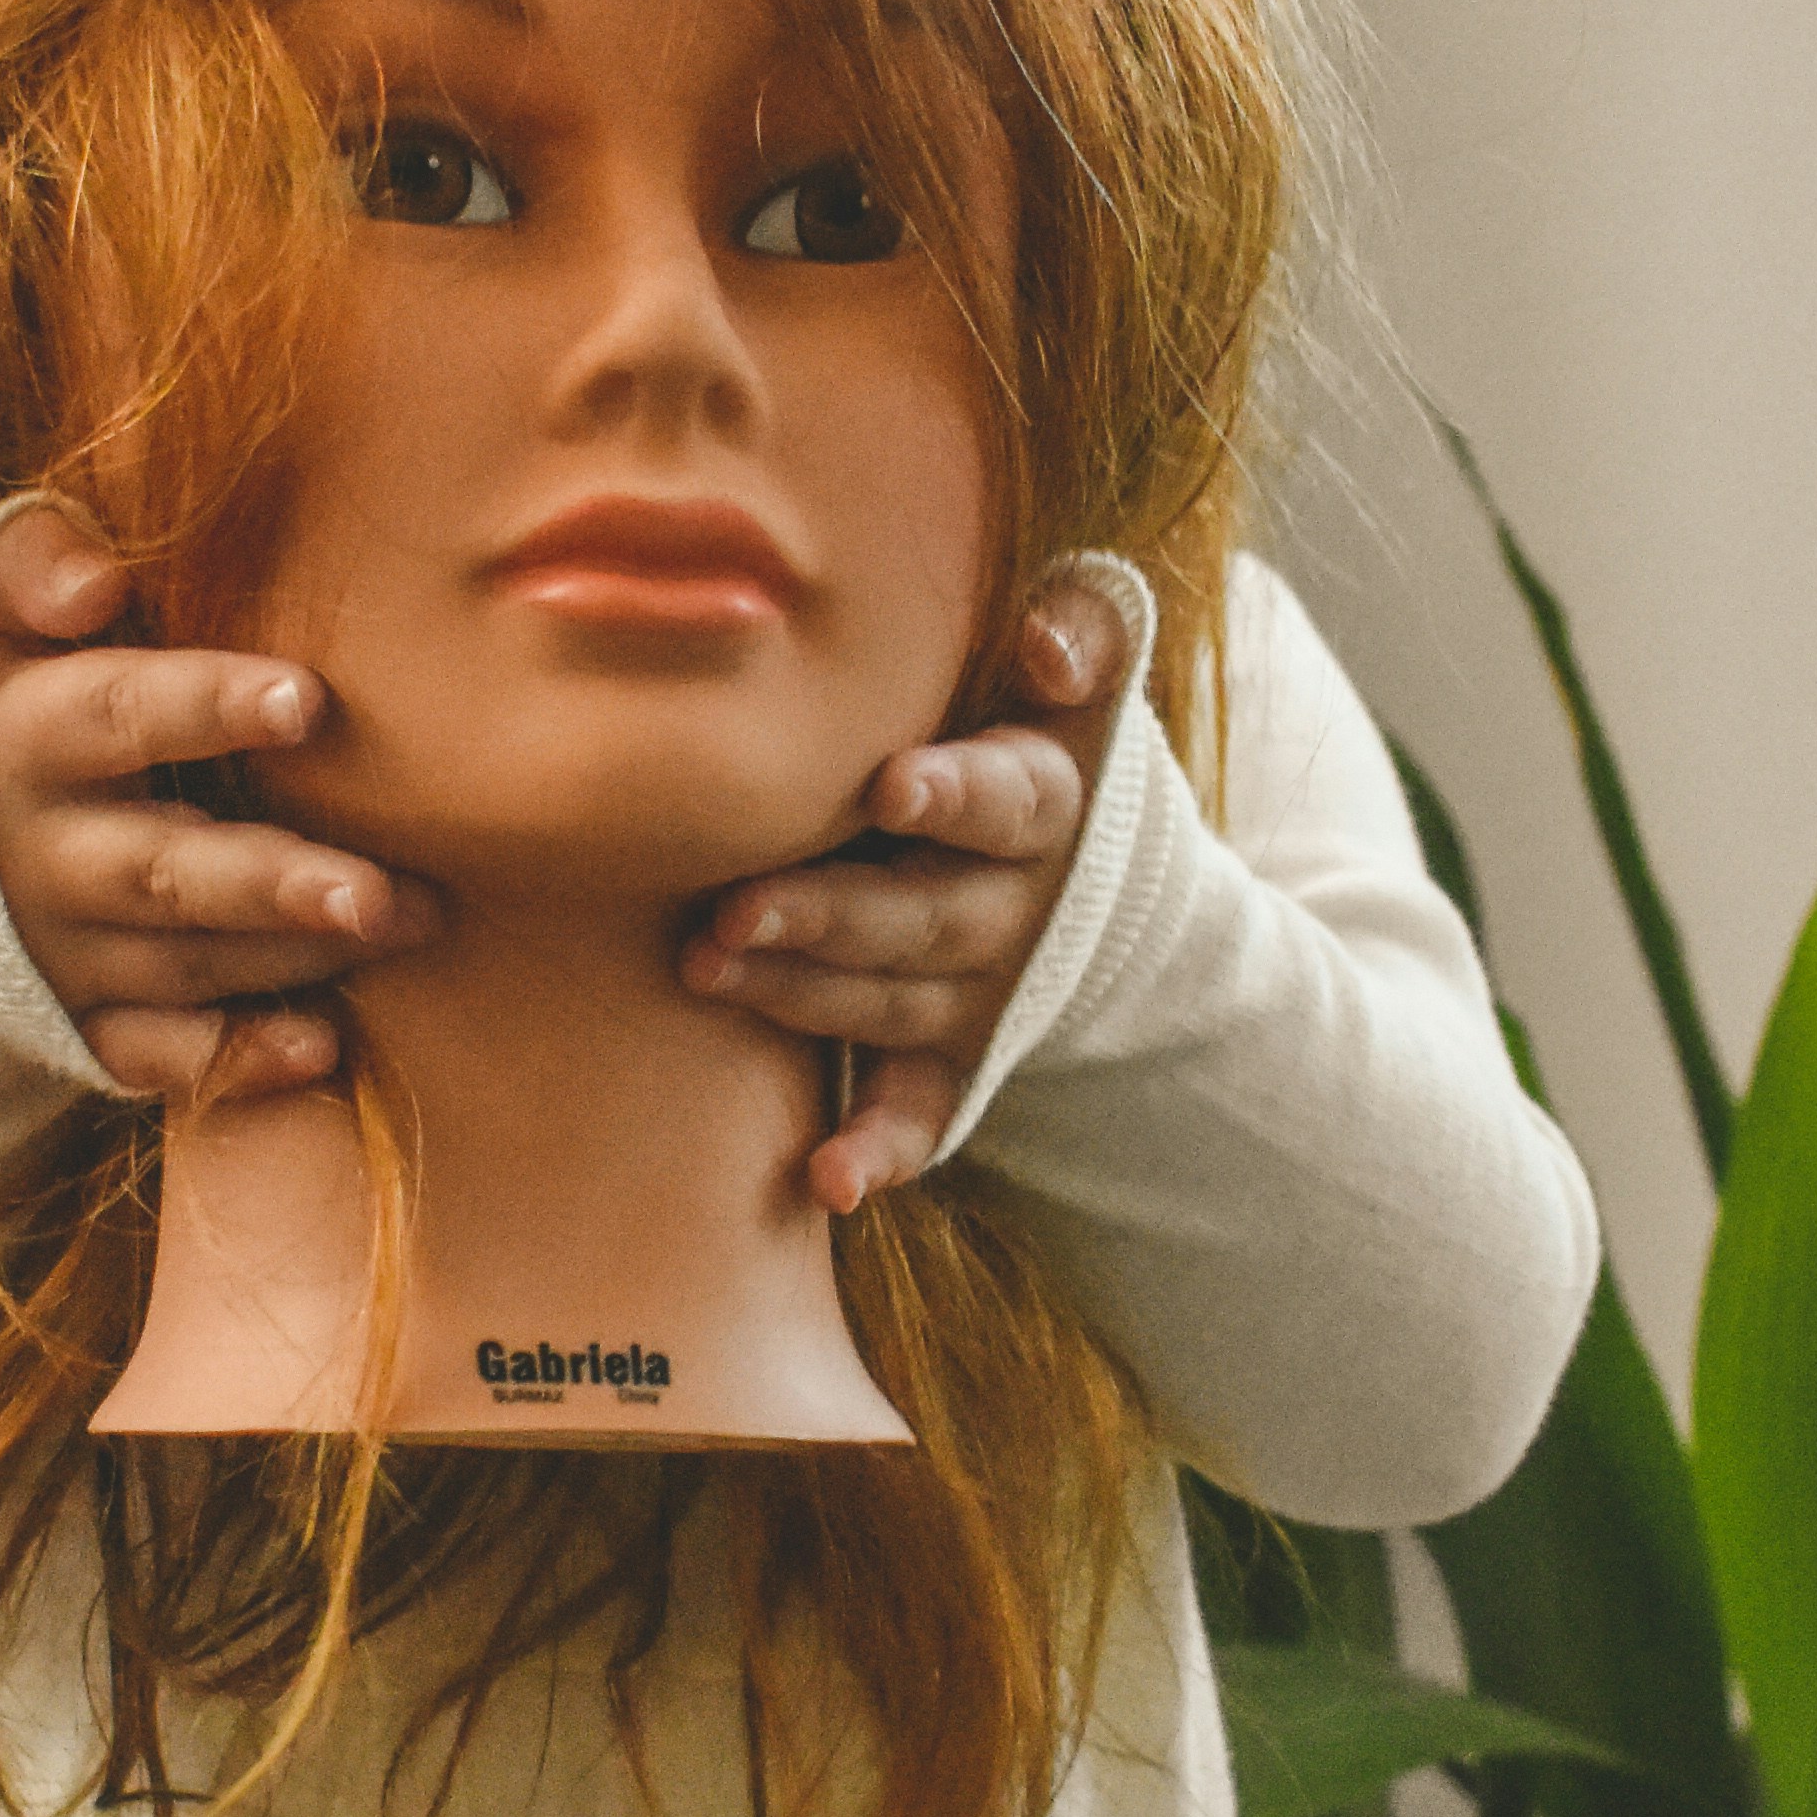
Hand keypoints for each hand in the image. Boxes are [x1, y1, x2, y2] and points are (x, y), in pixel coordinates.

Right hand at [0, 504, 445, 1102]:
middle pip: (163, 871)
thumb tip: (95, 583)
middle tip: (379, 891)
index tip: (308, 701)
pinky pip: (156, 1056)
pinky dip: (235, 1060)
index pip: (116, 716)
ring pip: (184, 964)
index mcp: (25, 739)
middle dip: (271, 883)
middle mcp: (41, 858)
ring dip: (293, 957)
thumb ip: (34, 566)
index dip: (207, 707)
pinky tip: (324, 1048)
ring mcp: (60, 953)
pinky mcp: (78, 1023)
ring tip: (408, 926)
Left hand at [680, 580, 1130, 1212]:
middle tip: (732, 908)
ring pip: (889, 1000)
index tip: (890, 787)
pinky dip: (881, 1149)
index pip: (1007, 799)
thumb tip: (1046, 637)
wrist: (1106, 891)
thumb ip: (1082, 634)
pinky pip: (923, 1111)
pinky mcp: (956, 1056)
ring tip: (709, 971)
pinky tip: (830, 1182)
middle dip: (827, 912)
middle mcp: (1016, 908)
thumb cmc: (1047, 746)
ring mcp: (984, 993)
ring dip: (803, 997)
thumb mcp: (1084, 688)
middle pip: (924, 914)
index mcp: (1046, 806)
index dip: (954, 795)